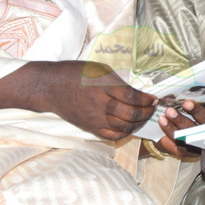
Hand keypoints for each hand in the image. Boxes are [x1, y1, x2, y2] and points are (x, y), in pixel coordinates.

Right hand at [44, 61, 158, 140]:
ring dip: (139, 123)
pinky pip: (113, 135)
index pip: (132, 97)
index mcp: (104, 86)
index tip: (154, 98)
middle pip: (131, 114)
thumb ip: (117, 81)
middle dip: (147, 112)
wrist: (51, 87)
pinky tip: (130, 126)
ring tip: (144, 116)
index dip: (146, 99)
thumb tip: (136, 93)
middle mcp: (100, 104)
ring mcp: (95, 119)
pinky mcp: (90, 128)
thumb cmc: (75, 73)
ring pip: (125, 127)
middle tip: (152, 107)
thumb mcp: (99, 69)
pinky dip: (125, 133)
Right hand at [155, 99, 204, 158]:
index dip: (171, 131)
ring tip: (187, 104)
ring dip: (197, 112)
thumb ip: (174, 147)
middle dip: (181, 121)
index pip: (182, 142)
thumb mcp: (187, 151)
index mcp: (196, 147)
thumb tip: (161, 140)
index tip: (161, 120)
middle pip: (193, 130)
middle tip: (170, 111)